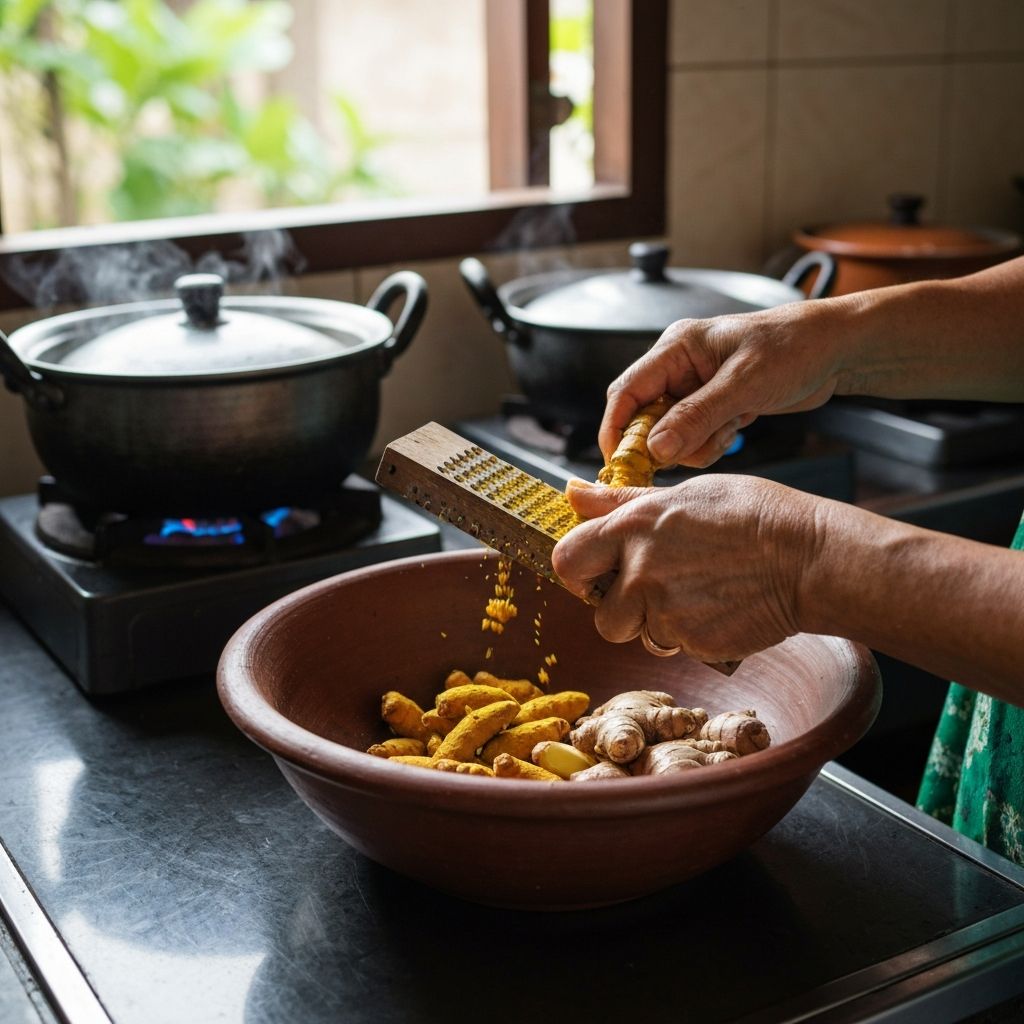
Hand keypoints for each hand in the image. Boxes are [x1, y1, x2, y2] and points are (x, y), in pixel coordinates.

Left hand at [551, 475, 822, 662]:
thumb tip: (572, 492)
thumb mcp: (684, 494)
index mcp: (632, 528)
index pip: (566, 558)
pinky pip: (675, 645)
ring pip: (639, 634)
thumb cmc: (753, 516)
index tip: (597, 572)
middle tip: (652, 593)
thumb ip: (621, 501)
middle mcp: (639, 572)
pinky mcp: (690, 641)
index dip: (578, 571)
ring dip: (657, 624)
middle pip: (599, 613)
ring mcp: (663, 611)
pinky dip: (691, 634)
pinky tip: (719, 607)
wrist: (808, 558)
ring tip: (697, 595)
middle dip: (618, 610)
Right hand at [600, 301, 847, 468]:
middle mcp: (679, 368)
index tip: (619, 462)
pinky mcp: (712, 406)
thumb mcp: (743, 384)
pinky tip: (736, 428)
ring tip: (727, 431)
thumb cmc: (794, 347)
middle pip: (644, 417)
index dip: (616, 428)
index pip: (626, 391)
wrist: (835, 350)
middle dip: (661, 442)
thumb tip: (656, 448)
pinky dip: (709, 444)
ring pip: (669, 433)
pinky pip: (693, 438)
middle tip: (684, 454)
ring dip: (692, 445)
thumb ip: (697, 416)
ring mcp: (695, 389)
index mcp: (676, 348)